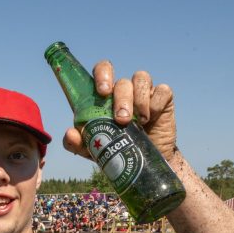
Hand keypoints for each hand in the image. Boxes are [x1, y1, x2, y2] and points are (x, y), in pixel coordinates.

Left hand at [62, 61, 177, 159]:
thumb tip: (70, 134)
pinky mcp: (163, 98)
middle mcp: (125, 89)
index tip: (102, 92)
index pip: (103, 70)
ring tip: (138, 122)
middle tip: (121, 119)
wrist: (145, 163)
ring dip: (138, 100)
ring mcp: (145, 92)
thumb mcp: (93, 149)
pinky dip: (156, 104)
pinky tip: (152, 118)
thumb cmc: (116, 148)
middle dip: (121, 98)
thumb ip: (77, 142)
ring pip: (142, 79)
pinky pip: (162, 91)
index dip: (102, 75)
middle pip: (122, 80)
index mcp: (106, 95)